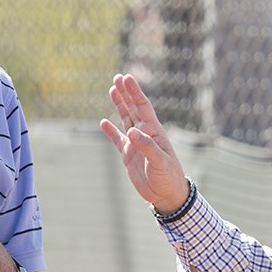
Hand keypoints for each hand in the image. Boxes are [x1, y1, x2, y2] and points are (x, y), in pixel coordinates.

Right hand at [99, 74, 189, 212]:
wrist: (166, 194)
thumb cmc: (168, 176)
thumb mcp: (159, 161)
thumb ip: (146, 146)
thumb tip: (131, 132)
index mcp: (153, 131)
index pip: (143, 107)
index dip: (134, 92)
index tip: (127, 78)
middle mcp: (144, 134)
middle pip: (133, 108)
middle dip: (126, 93)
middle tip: (118, 77)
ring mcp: (135, 143)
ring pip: (125, 119)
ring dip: (119, 105)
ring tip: (112, 90)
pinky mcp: (128, 155)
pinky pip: (116, 139)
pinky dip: (110, 130)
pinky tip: (103, 122)